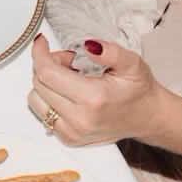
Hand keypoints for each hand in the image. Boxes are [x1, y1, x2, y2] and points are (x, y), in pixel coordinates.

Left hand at [26, 36, 163, 145]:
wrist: (147, 118)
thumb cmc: (138, 89)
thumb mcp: (131, 63)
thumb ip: (110, 52)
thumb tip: (88, 45)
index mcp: (93, 98)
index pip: (47, 73)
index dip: (41, 53)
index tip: (43, 42)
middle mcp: (79, 119)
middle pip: (39, 84)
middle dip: (47, 65)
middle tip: (69, 61)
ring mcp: (72, 132)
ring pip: (35, 99)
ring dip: (46, 83)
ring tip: (68, 78)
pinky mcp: (69, 139)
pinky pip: (41, 114)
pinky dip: (48, 98)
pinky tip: (67, 93)